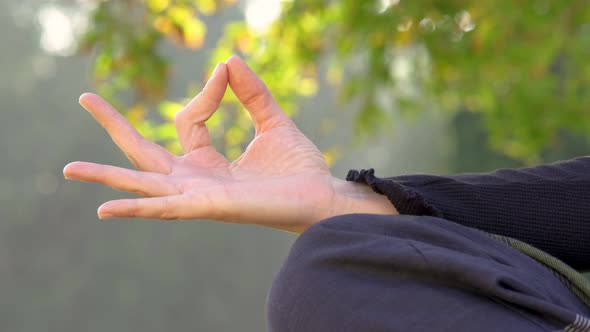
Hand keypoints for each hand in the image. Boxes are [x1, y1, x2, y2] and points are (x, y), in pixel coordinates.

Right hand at [64, 56, 396, 232]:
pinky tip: (104, 208)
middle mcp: (198, 181)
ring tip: (69, 169)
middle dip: (115, 127)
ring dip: (107, 176)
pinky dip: (136, 208)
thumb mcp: (272, 122)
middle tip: (85, 97)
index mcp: (209, 162)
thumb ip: (252, 93)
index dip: (206, 92)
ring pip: (144, 183)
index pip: (187, 121)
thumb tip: (229, 60)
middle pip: (145, 153)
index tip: (226, 73)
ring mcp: (199, 196)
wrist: (322, 196)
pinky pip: (166, 209)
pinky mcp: (209, 207)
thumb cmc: (298, 169)